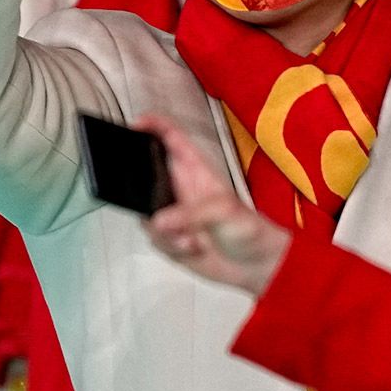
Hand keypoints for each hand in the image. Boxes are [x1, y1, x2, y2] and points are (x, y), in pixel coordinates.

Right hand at [143, 113, 290, 295]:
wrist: (257, 266)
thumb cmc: (248, 229)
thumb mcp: (224, 211)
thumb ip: (189, 214)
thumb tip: (158, 221)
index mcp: (196, 170)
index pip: (171, 138)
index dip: (153, 125)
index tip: (134, 124)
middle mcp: (180, 188)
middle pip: (146, 174)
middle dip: (138, 187)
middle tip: (142, 200)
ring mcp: (174, 213)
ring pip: (146, 213)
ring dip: (163, 230)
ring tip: (190, 240)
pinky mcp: (170, 238)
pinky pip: (154, 238)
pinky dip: (170, 246)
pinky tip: (193, 250)